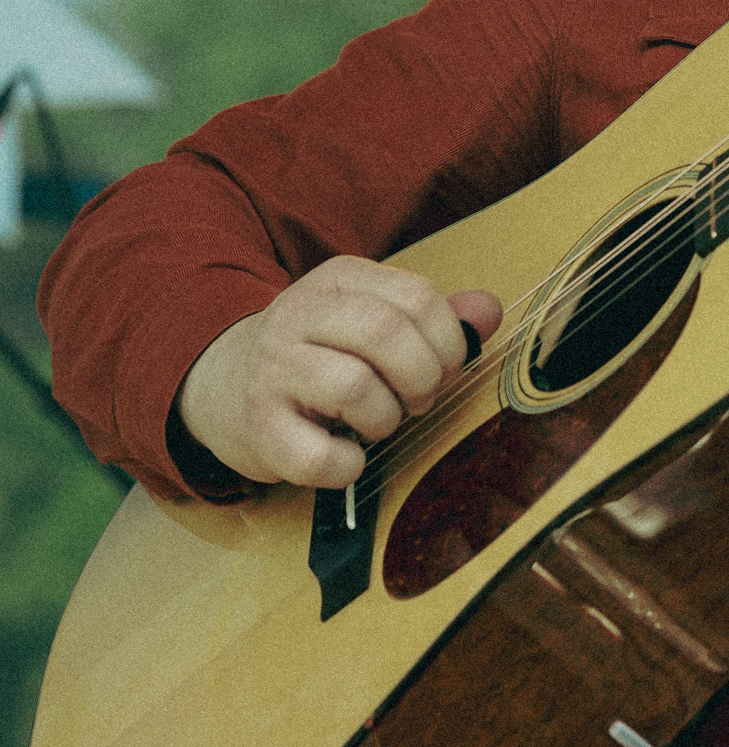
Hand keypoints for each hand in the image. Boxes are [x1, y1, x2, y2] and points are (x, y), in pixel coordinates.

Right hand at [176, 258, 503, 488]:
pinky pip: (320, 456)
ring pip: (355, 387)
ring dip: (385, 418)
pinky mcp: (257, 427)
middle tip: (418, 399)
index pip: (416, 296)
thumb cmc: (316, 355)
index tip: (444, 368)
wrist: (220, 385)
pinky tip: (345, 456)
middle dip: (422, 376)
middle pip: (386, 333)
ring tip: (377, 423)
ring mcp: (273, 370)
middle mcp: (299, 315)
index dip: (448, 341)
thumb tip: (489, 311)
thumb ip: (433, 316)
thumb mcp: (369, 318)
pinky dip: (348, 465)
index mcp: (338, 281)